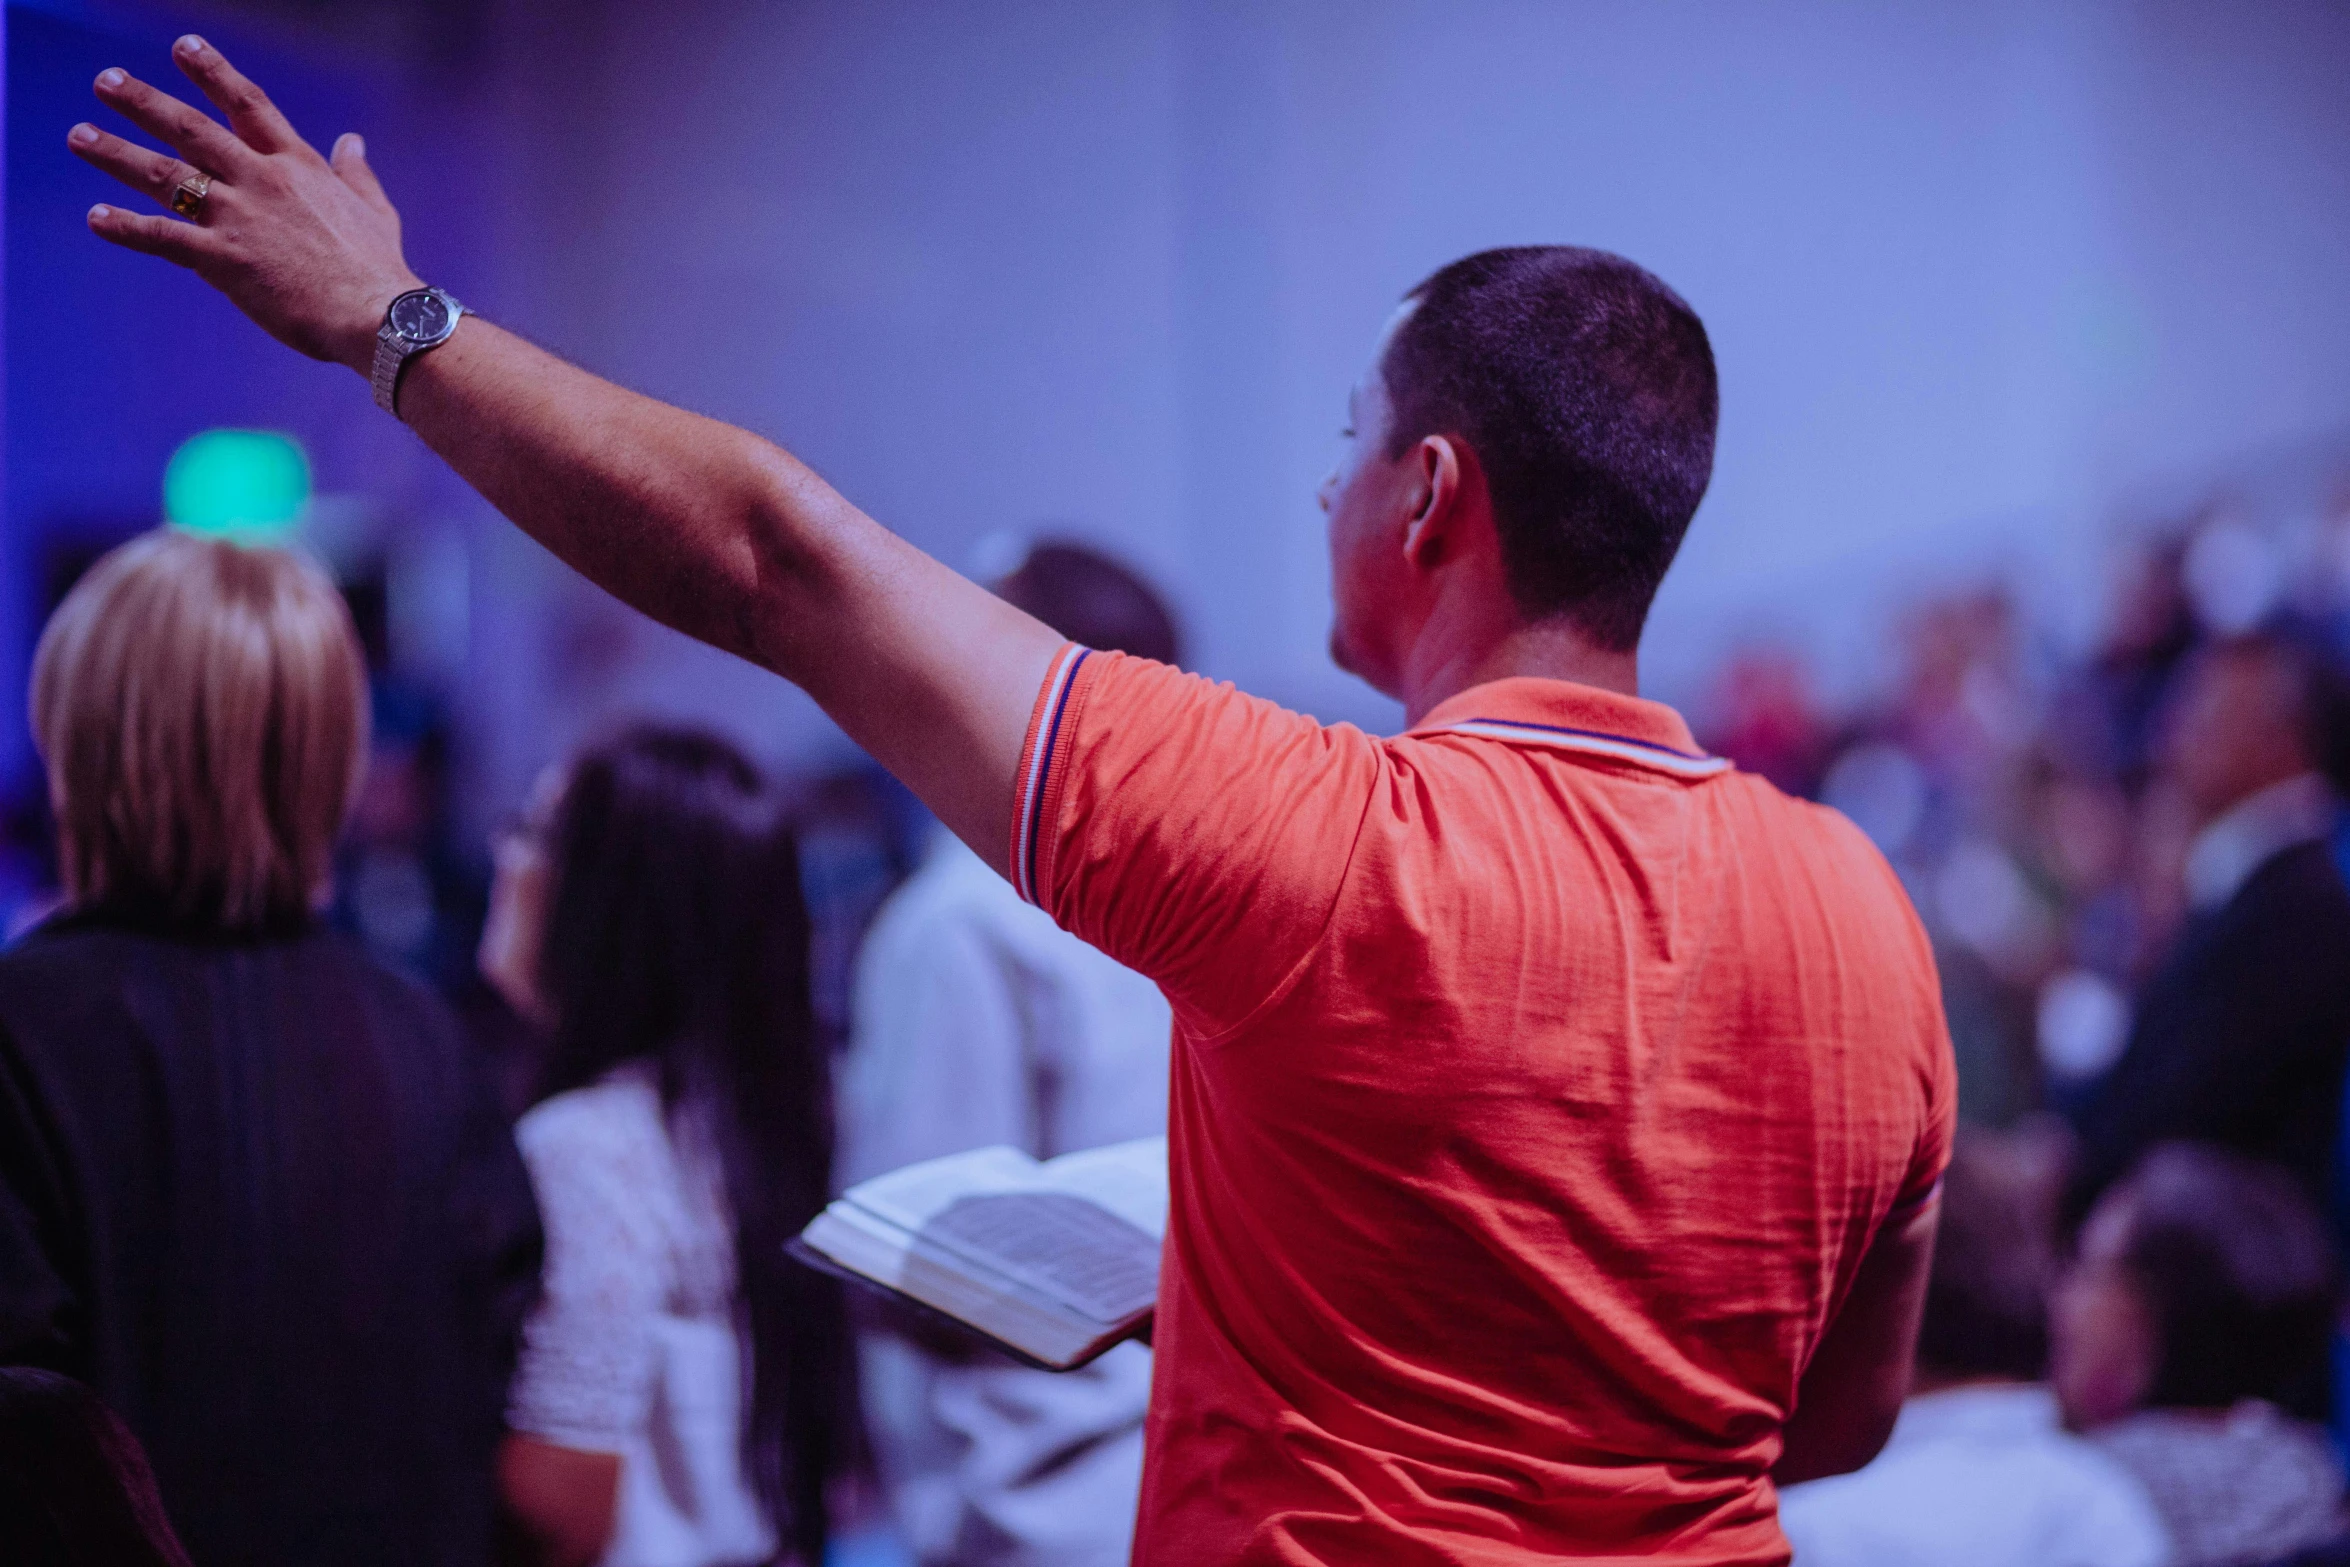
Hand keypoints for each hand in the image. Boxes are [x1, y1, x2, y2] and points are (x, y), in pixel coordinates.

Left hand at [70, 35, 422, 373]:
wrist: (378, 314)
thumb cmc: (381, 270)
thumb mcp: (375, 211)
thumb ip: (356, 174)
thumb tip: (353, 141)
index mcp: (298, 167)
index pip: (248, 105)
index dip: (214, 73)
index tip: (184, 47)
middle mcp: (261, 181)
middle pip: (191, 129)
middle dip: (143, 102)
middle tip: (105, 82)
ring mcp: (239, 217)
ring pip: (166, 175)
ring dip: (117, 154)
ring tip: (81, 136)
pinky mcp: (223, 258)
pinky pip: (163, 236)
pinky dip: (127, 227)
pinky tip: (97, 218)